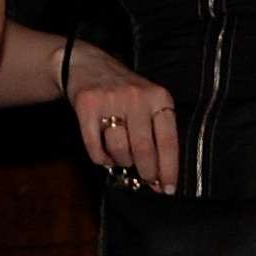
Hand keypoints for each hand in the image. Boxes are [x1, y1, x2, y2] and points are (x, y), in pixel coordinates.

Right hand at [65, 41, 179, 193]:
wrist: (88, 66)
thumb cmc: (125, 94)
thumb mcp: (149, 103)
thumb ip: (157, 134)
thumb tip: (161, 178)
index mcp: (159, 98)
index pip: (168, 141)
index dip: (169, 169)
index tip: (168, 189)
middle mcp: (137, 97)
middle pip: (144, 149)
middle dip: (147, 172)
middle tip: (146, 180)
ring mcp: (110, 100)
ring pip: (119, 150)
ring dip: (122, 162)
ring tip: (122, 158)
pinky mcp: (87, 105)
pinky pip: (95, 147)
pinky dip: (100, 159)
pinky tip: (105, 156)